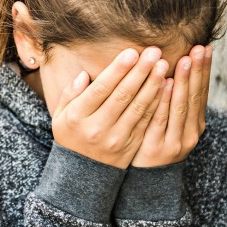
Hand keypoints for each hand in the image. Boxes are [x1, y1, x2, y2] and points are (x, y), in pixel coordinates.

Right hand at [52, 47, 169, 167]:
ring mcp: (116, 138)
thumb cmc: (71, 135)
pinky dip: (157, 103)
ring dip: (153, 84)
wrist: (82, 173)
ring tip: (163, 65)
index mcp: (78, 117)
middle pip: (122, 96)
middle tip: (154, 52)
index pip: (101, 89)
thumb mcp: (61, 115)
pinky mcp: (131, 145)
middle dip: (140, 72)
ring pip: (138, 108)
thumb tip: (84, 75)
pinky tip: (166, 87)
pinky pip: (146, 121)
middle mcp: (97, 128)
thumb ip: (70, 94)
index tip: (132, 52)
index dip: (118, 70)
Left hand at [131, 45, 212, 166]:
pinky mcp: (159, 148)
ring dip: (184, 82)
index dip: (204, 70)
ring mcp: (176, 141)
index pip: (201, 92)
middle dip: (197, 71)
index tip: (205, 47)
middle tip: (198, 48)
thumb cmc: (154, 143)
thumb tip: (173, 68)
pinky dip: (165, 101)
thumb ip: (173, 101)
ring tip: (185, 60)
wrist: (145, 181)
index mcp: (195, 123)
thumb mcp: (169, 124)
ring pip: (181, 107)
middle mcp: (191, 132)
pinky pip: (161, 119)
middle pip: (195, 97)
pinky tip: (166, 84)